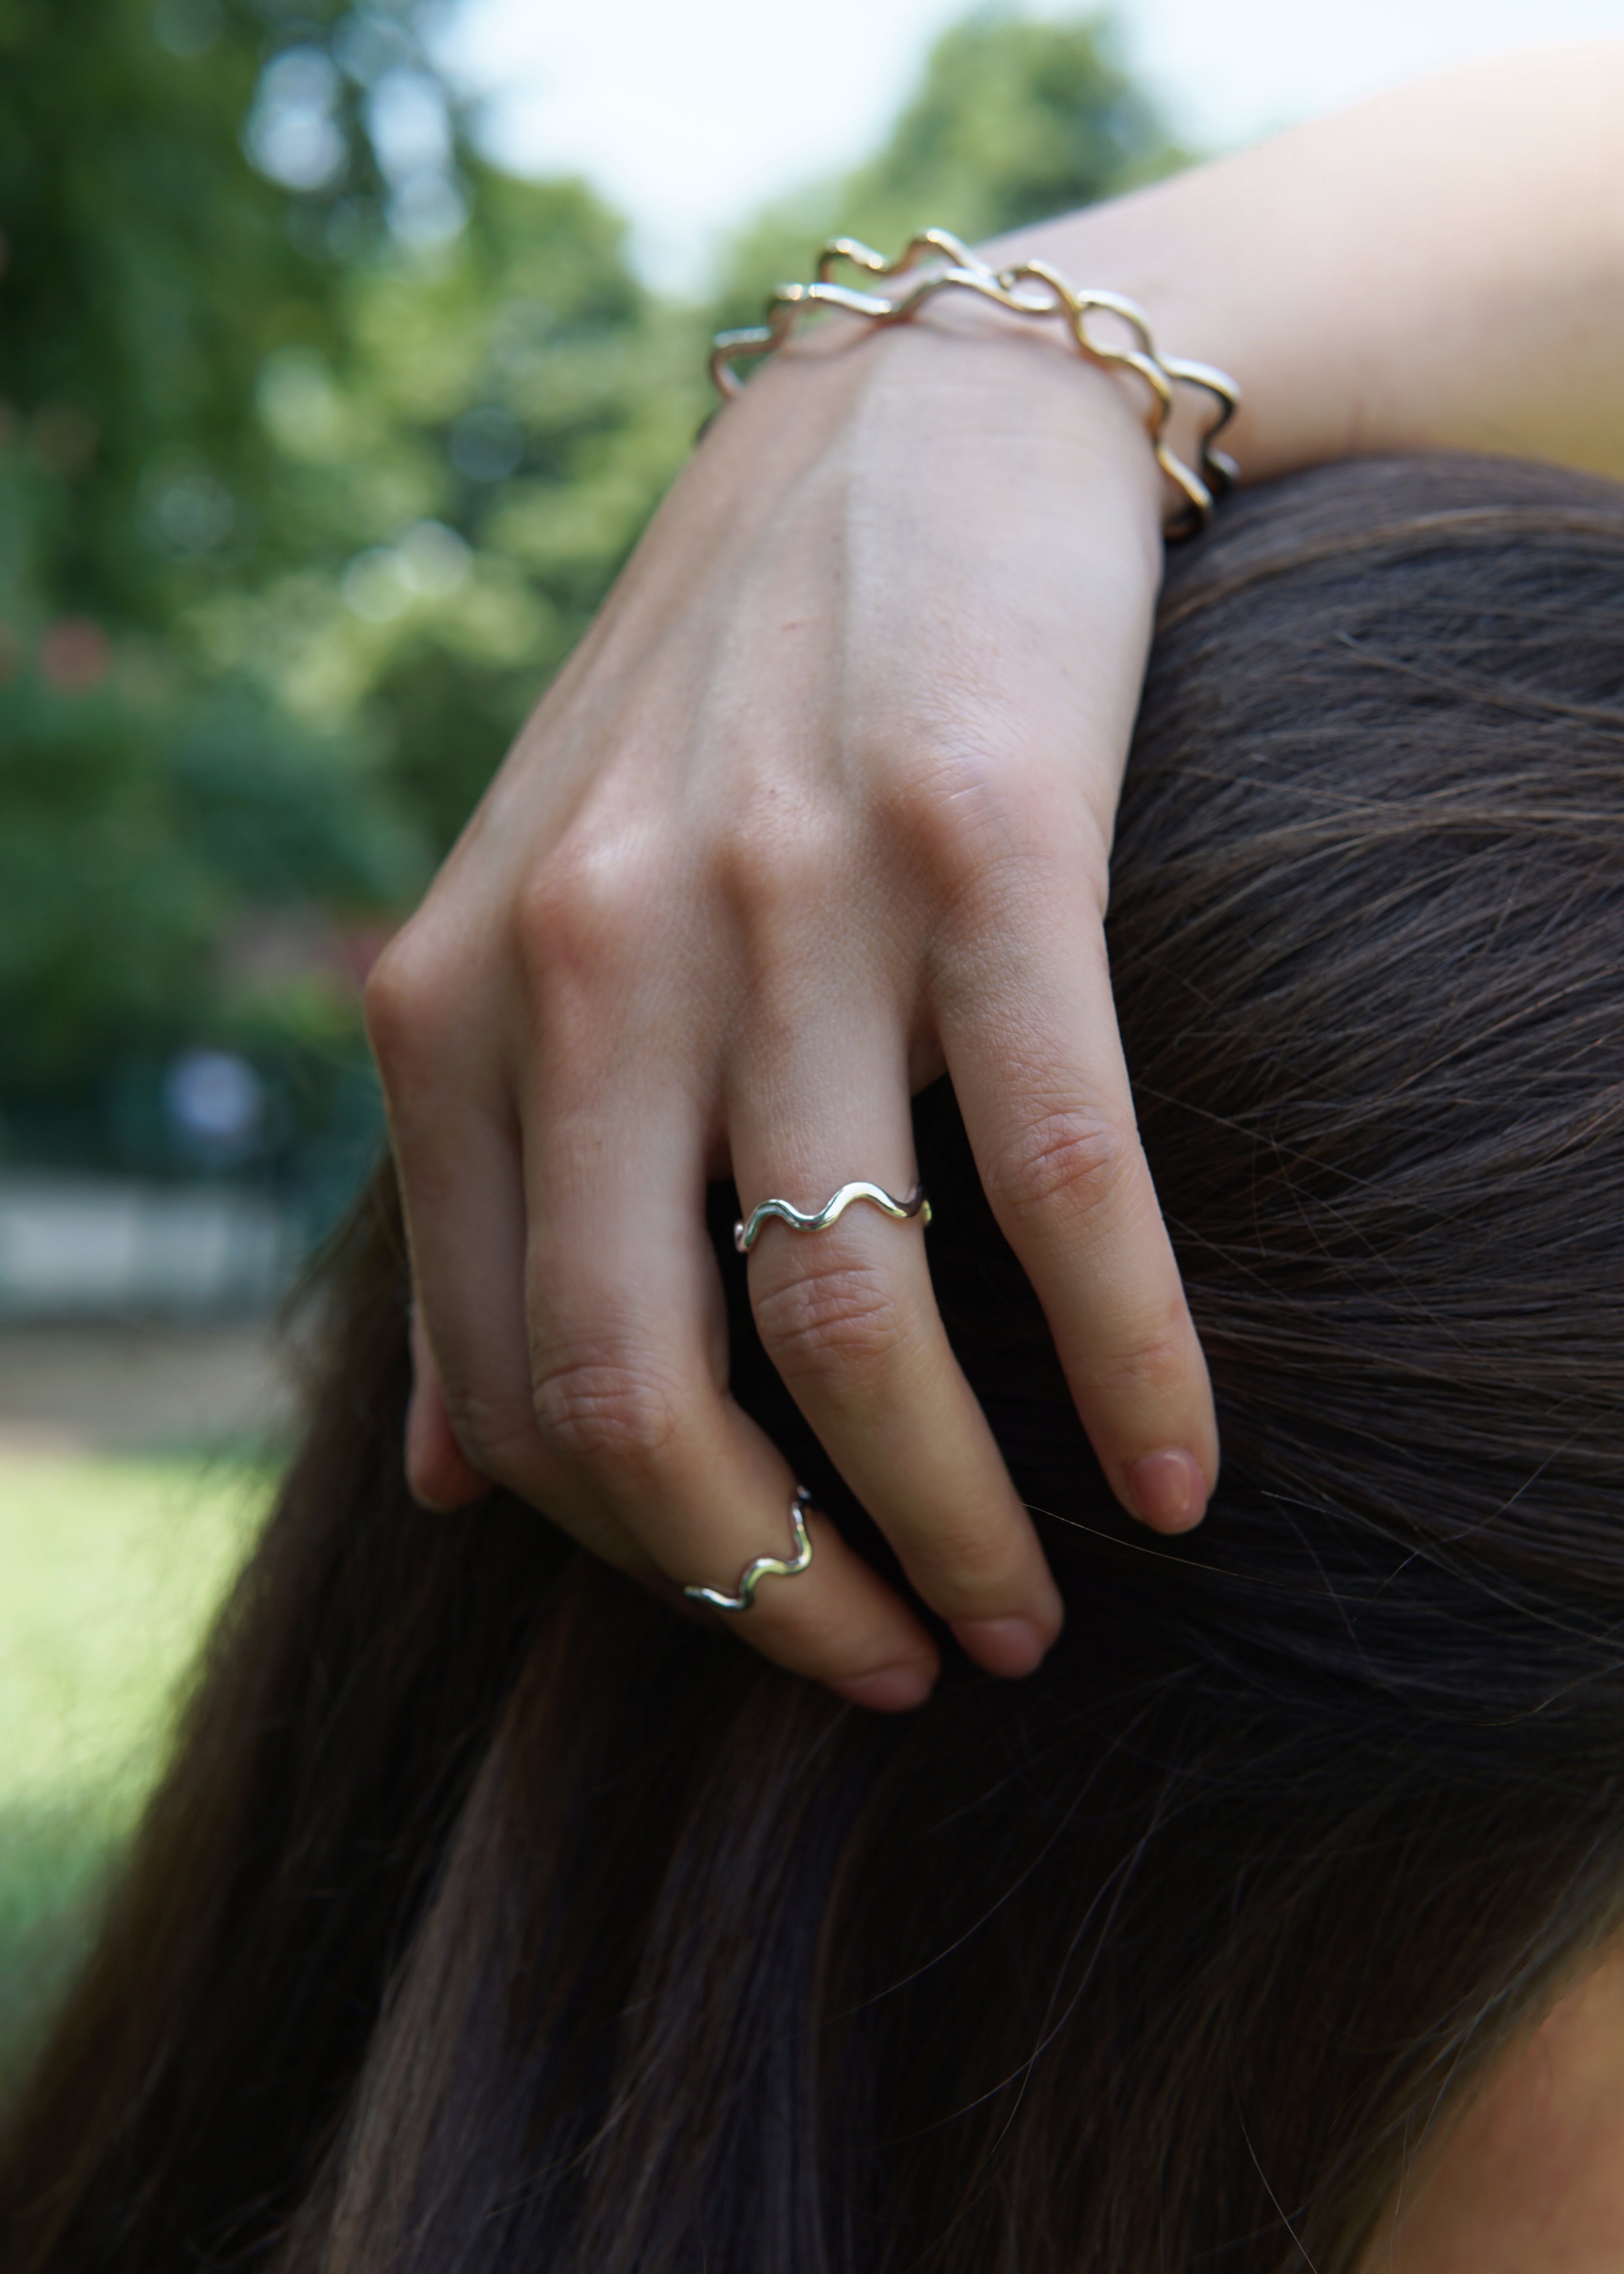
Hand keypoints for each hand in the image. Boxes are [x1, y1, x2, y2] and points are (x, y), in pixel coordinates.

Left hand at [365, 303, 1219, 1710]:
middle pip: (650, 1390)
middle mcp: (595, 959)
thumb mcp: (540, 932)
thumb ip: (481, 1194)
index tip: (770, 1620)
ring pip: (851, 1318)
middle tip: (896, 1672)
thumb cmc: (727, 713)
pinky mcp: (987, 853)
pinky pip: (1059, 1180)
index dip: (649, 1561)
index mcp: (458, 1001)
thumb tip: (449, 1484)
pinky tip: (1179, 1473)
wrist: (911, 432)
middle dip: (776, 1590)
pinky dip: (1127, 1362)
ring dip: (952, 1523)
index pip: (516, 1383)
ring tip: (1026, 1616)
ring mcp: (787, 900)